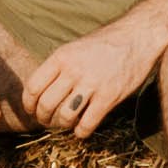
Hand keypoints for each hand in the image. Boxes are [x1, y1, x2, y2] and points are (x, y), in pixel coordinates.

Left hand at [22, 13, 160, 139]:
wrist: (138, 36)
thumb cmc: (106, 43)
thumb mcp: (75, 48)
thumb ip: (59, 67)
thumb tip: (42, 91)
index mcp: (61, 57)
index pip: (33, 86)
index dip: (29, 104)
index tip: (32, 110)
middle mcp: (73, 70)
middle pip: (46, 104)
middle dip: (43, 118)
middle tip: (47, 121)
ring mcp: (92, 84)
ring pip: (65, 116)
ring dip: (62, 126)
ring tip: (66, 124)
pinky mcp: (109, 96)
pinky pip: (87, 124)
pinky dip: (81, 132)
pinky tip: (83, 129)